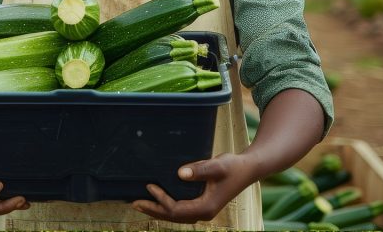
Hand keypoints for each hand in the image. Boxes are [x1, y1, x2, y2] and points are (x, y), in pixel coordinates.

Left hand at [131, 152, 255, 223]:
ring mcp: (203, 211)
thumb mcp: (217, 165)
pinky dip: (167, 208)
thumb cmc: (233, 166)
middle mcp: (204, 213)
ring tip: (140, 205)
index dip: (161, 200)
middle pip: (173, 216)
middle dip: (153, 210)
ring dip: (158, 211)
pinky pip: (181, 211)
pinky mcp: (202, 205)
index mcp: (206, 208)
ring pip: (176, 216)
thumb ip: (200, 169)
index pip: (176, 209)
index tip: (149, 186)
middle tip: (134, 203)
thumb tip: (180, 173)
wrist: (247, 169)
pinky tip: (158, 203)